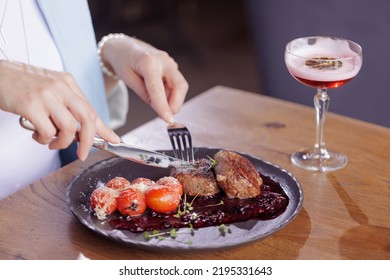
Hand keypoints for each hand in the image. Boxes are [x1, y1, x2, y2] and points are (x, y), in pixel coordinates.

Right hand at [0, 60, 119, 159]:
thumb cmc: (20, 85)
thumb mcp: (49, 90)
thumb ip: (66, 106)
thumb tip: (82, 130)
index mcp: (67, 83)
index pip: (91, 109)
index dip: (104, 128)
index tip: (114, 140)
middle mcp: (60, 87)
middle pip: (87, 118)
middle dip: (89, 141)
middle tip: (82, 154)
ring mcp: (46, 95)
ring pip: (69, 127)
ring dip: (62, 142)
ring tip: (50, 142)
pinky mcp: (30, 104)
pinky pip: (47, 131)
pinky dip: (44, 139)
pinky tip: (37, 136)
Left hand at [100, 35, 188, 122]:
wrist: (124, 46)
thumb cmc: (123, 61)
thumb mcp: (128, 79)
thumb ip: (144, 94)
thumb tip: (159, 110)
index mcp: (148, 62)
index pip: (158, 89)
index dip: (164, 107)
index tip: (168, 120)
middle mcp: (163, 60)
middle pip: (179, 86)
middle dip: (175, 104)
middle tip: (164, 116)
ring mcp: (170, 62)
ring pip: (180, 86)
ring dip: (173, 100)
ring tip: (157, 102)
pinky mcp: (172, 66)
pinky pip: (177, 84)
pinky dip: (171, 94)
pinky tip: (159, 94)